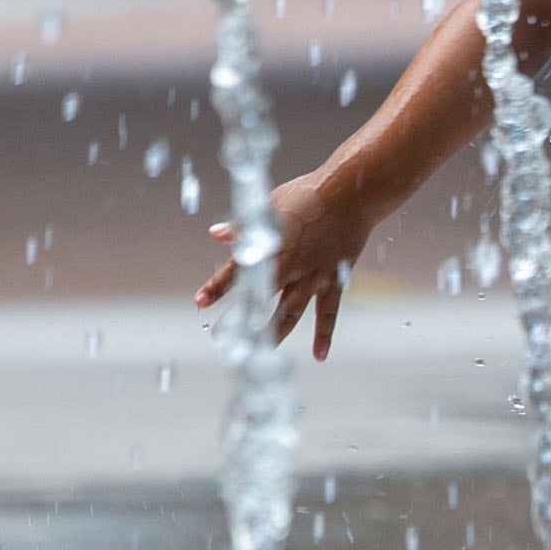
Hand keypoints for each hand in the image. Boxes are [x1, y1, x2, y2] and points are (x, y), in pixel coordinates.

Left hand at [195, 168, 371, 357]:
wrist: (350, 193)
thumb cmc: (308, 194)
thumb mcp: (270, 205)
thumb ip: (244, 226)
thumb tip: (217, 233)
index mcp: (269, 246)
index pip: (236, 270)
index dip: (217, 287)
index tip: (201, 302)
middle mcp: (288, 266)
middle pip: (259, 299)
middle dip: (240, 319)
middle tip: (223, 338)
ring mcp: (312, 276)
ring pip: (290, 313)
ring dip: (273, 333)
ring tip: (261, 353)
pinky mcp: (333, 281)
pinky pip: (328, 313)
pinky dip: (324, 334)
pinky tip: (319, 355)